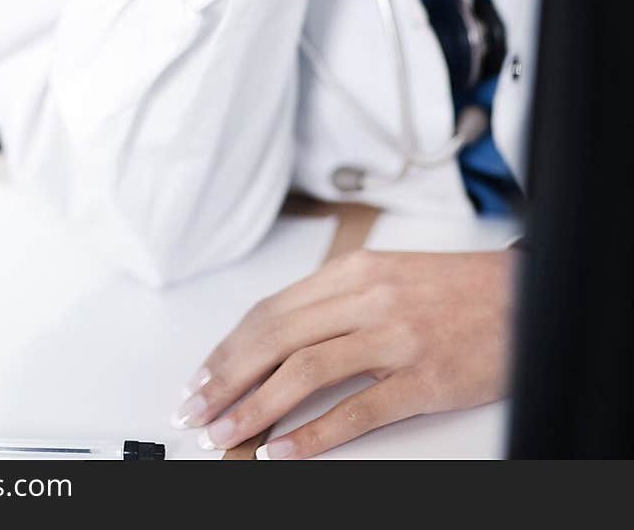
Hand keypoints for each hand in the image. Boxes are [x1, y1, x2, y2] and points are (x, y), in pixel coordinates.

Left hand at [172, 249, 516, 458]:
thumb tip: (278, 338)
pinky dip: (313, 434)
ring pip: (304, 371)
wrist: (527, 295)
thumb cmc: (458, 289)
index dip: (228, 348)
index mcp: (353, 271)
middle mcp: (367, 298)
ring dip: (255, 406)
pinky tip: (283, 451)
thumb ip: (336, 301)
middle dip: (226, 378)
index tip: (201, 377)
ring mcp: (395, 337)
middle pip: (275, 339)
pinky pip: (356, 409)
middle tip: (196, 410)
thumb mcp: (388, 276)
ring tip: (225, 433)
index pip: (270, 311)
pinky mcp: (423, 379)